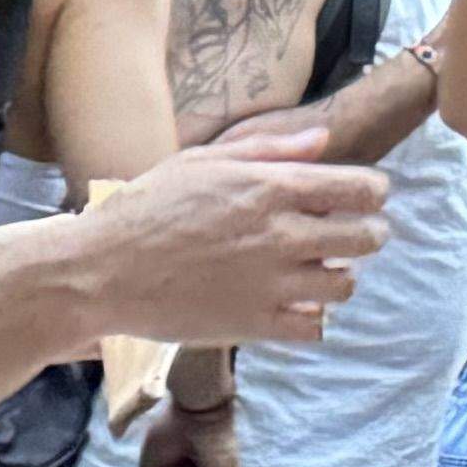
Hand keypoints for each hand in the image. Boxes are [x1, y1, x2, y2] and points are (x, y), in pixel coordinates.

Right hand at [61, 139, 388, 349]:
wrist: (96, 272)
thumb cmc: (141, 211)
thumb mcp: (197, 162)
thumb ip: (267, 150)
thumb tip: (322, 140)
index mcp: (270, 188)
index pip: (364, 190)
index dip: (370, 194)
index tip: (357, 200)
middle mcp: (280, 234)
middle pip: (369, 237)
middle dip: (367, 234)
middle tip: (346, 238)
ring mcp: (269, 282)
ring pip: (345, 284)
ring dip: (335, 277)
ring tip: (310, 273)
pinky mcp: (253, 323)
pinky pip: (314, 326)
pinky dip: (309, 316)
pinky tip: (288, 305)